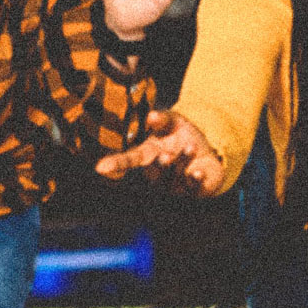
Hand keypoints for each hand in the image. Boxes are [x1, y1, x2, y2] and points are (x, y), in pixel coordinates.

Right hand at [94, 110, 225, 196]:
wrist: (208, 152)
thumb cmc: (184, 136)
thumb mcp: (174, 122)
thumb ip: (164, 118)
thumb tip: (151, 116)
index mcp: (148, 155)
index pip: (128, 160)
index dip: (115, 164)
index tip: (100, 168)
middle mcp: (157, 173)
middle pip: (153, 175)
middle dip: (160, 166)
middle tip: (165, 156)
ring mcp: (173, 185)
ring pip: (172, 181)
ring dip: (181, 165)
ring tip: (191, 148)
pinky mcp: (192, 191)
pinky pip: (190, 190)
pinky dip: (194, 181)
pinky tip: (198, 172)